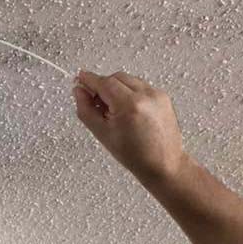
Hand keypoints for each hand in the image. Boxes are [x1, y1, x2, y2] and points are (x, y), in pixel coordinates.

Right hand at [73, 70, 187, 183]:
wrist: (163, 165)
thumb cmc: (136, 156)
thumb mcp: (103, 134)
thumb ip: (86, 110)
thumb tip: (79, 92)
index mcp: (130, 105)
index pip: (104, 82)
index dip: (89, 80)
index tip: (80, 79)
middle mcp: (146, 96)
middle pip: (116, 78)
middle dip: (103, 86)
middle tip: (95, 101)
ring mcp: (157, 95)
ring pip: (128, 80)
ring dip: (117, 89)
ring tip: (113, 111)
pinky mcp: (163, 97)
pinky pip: (141, 87)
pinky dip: (130, 94)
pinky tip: (127, 111)